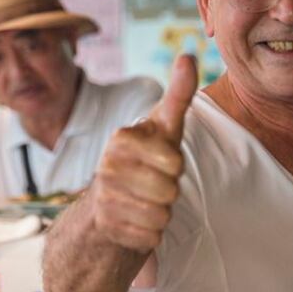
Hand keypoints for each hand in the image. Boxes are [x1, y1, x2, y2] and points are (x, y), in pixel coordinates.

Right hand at [91, 54, 197, 252]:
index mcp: (122, 138)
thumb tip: (189, 54)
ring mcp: (103, 197)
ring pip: (161, 216)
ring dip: (160, 215)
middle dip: (169, 193)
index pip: (174, 161)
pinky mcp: (105, 227)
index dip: (175, 167)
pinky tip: (134, 222)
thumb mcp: (163, 127)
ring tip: (143, 204)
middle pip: (170, 190)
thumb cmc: (144, 162)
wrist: (106, 209)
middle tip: (152, 186)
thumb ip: (178, 94)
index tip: (160, 162)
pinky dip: (148, 235)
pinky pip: (150, 237)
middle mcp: (107, 165)